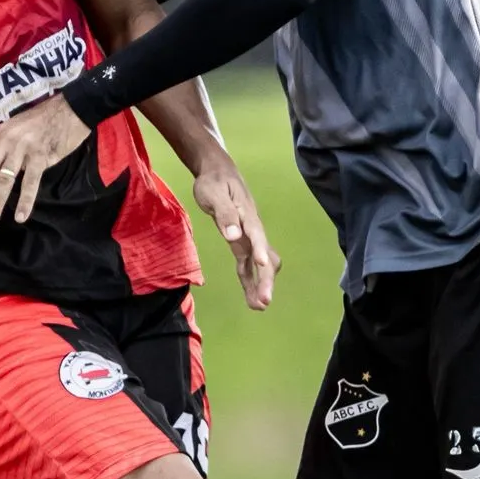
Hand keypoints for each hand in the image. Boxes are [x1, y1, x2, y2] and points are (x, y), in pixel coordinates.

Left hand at [0, 95, 91, 225]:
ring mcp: (23, 148)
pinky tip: (20, 216)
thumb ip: (3, 146)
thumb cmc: (43, 120)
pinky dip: (25, 200)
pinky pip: (31, 182)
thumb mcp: (15, 128)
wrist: (71, 108)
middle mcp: (6, 141)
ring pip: (4, 179)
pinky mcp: (41, 155)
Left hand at [192, 155, 279, 309]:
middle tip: (264, 301)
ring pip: (259, 264)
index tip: (263, 265)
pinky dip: (250, 280)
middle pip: (264, 255)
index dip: (260, 250)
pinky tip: (251, 298)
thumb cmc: (214, 181)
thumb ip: (224, 214)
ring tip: (259, 306)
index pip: (256, 234)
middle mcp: (252, 228)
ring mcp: (248, 236)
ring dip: (260, 284)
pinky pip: (248, 265)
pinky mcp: (241, 242)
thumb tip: (233, 235)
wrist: (217, 172)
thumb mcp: (213, 193)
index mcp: (246, 214)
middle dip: (265, 279)